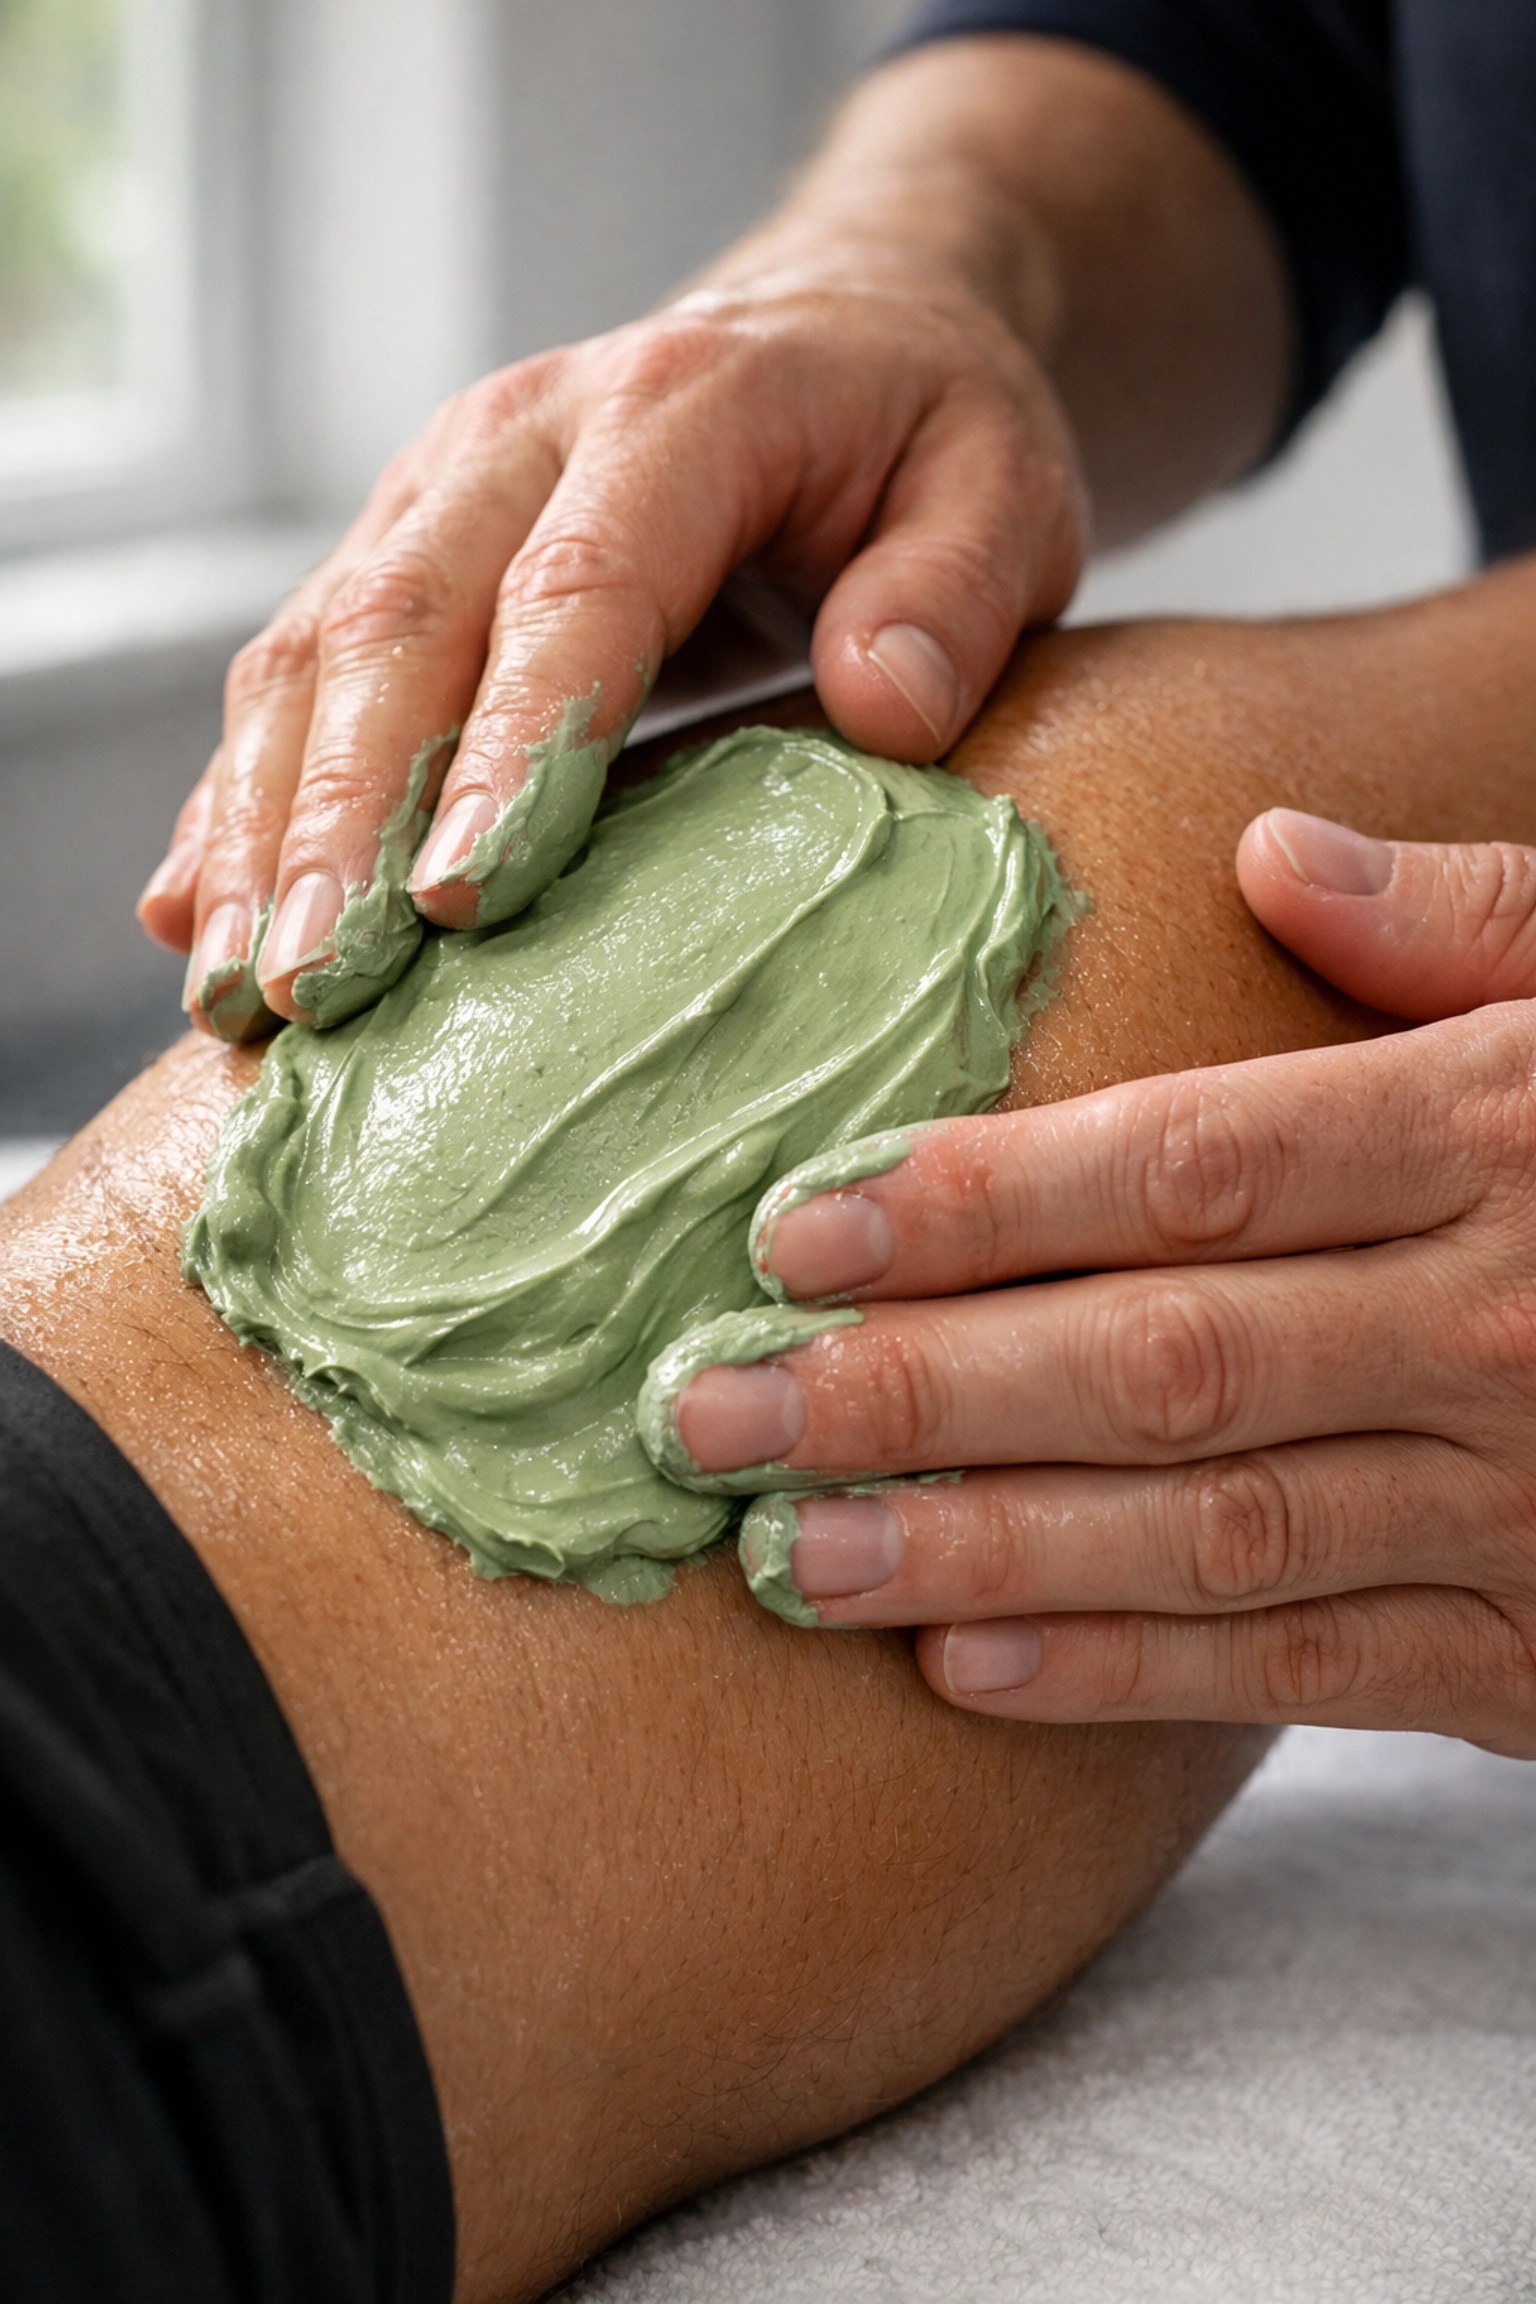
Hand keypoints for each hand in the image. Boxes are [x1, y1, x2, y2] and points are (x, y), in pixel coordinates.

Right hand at [138, 245, 1082, 1035]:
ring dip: (264, 824)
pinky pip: (295, 672)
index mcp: (679, 406)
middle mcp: (522, 432)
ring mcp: (439, 490)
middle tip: (314, 983)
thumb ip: (955, 591)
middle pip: (401, 622)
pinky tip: (197, 914)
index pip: (576, 584)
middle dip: (342, 815)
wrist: (838, 332)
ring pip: (314, 651)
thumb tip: (885, 710)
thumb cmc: (925, 436)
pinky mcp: (400, 550)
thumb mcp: (1002, 489)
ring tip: (240, 988)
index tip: (466, 900)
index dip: (512, 745)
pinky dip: (240, 796)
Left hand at [681, 812, 1535, 1755]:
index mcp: (1503, 1134)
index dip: (981, 1203)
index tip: (794, 1229)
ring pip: (1211, 1531)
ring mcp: (1523, 1505)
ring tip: (788, 1551)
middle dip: (914, 1389)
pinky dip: (1132, 1676)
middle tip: (707, 1409)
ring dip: (981, 1547)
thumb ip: (1471, 923)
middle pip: (1159, 1358)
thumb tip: (1272, 856)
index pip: (1196, 1165)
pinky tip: (963, 1666)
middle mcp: (1499, 1321)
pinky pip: (1308, 1674)